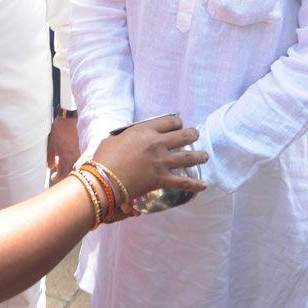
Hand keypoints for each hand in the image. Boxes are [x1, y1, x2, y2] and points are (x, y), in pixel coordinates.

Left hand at [47, 115, 80, 182]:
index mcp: (65, 156)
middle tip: (56, 170)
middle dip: (62, 173)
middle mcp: (73, 156)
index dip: (57, 177)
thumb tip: (50, 167)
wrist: (68, 119)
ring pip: (74, 166)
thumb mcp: (51, 144)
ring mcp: (78, 152)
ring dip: (67, 167)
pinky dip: (71, 160)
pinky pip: (78, 159)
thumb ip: (50, 157)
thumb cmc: (58, 130)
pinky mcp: (81, 147)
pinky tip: (66, 156)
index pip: (62, 173)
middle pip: (69, 172)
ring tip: (60, 162)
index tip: (53, 177)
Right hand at [92, 115, 207, 201]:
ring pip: (188, 157)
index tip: (179, 125)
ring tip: (204, 156)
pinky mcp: (162, 179)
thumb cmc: (104, 158)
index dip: (177, 123)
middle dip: (193, 135)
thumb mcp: (113, 139)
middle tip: (196, 136)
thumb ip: (125, 137)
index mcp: (144, 130)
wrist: (103, 180)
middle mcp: (157, 143)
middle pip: (183, 136)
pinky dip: (195, 184)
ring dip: (199, 156)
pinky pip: (184, 182)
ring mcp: (161, 161)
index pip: (169, 122)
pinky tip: (203, 185)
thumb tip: (126, 139)